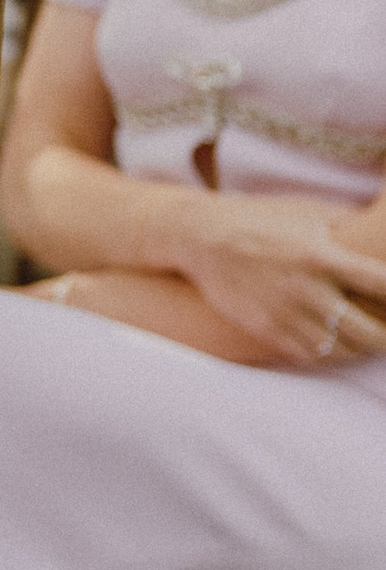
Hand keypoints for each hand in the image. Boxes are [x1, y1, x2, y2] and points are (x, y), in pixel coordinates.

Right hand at [156, 203, 385, 371]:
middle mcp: (307, 289)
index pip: (382, 284)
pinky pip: (311, 357)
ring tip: (366, 342)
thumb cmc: (262, 220)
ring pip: (342, 351)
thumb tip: (380, 229)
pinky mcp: (266, 331)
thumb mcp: (307, 212)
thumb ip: (347, 225)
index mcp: (322, 256)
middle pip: (369, 332)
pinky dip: (331, 355)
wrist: (201, 237)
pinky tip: (337, 346)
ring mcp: (285, 314)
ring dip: (360, 350)